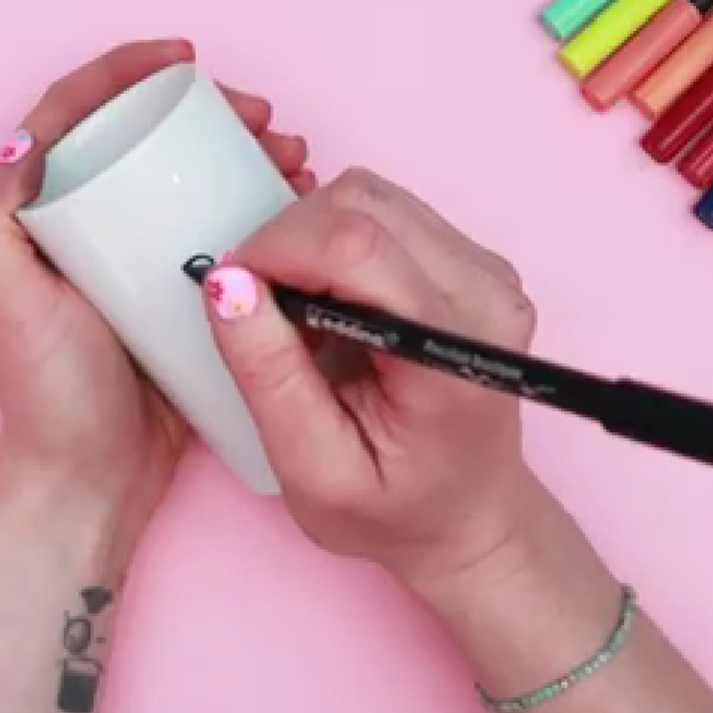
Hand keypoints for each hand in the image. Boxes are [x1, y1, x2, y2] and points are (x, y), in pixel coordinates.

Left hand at [0, 39, 316, 517]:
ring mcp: (133, 258)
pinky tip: (293, 204)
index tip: (184, 62)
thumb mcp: (2, 303)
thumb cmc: (46, 397)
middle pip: (145, 137)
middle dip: (209, 111)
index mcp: (34, 214)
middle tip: (264, 116)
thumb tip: (18, 144)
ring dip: (244, 152)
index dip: (125, 72)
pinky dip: (257, 205)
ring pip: (190, 178)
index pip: (73, 114)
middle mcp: (82, 226)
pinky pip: (218, 228)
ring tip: (294, 155)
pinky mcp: (177, 292)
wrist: (93, 482)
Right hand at [199, 168, 547, 587]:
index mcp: (453, 351)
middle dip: (287, 241)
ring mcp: (486, 270)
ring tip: (301, 315)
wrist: (468, 517)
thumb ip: (269, 376)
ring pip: (369, 195)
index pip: (355, 246)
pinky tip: (332, 303)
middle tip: (262, 310)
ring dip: (311, 239)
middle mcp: (485, 294)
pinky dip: (337, 242)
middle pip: (360, 204)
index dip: (276, 250)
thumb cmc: (395, 509)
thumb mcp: (313, 471)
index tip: (233, 291)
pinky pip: (385, 211)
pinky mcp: (471, 259)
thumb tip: (225, 284)